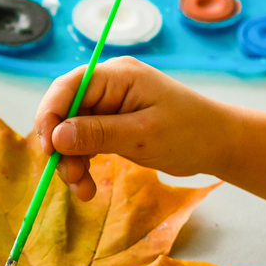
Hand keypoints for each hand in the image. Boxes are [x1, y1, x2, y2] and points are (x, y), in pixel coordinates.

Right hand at [33, 57, 240, 199]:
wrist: (218, 144)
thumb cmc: (190, 132)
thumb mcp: (142, 135)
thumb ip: (98, 134)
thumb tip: (56, 137)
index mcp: (117, 76)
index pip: (68, 87)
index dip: (50, 115)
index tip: (47, 149)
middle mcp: (108, 86)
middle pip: (65, 111)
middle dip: (60, 146)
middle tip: (69, 178)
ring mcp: (109, 106)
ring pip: (71, 131)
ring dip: (70, 161)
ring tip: (83, 190)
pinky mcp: (112, 125)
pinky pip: (85, 142)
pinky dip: (82, 164)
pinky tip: (88, 186)